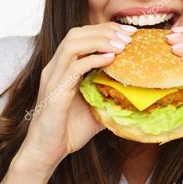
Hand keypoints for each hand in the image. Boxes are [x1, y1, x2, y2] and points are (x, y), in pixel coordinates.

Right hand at [16, 22, 136, 174]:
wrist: (46, 152)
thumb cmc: (68, 130)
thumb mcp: (96, 107)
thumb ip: (109, 94)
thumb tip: (135, 90)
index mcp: (62, 67)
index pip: (82, 36)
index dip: (105, 30)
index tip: (129, 34)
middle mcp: (55, 67)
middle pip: (77, 33)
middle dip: (105, 31)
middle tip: (129, 35)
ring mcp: (53, 77)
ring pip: (73, 44)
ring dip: (100, 41)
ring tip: (122, 45)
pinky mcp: (55, 91)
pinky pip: (73, 67)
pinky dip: (93, 60)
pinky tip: (111, 59)